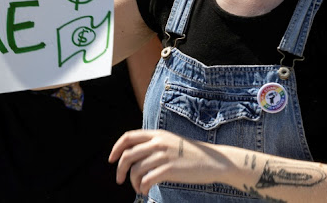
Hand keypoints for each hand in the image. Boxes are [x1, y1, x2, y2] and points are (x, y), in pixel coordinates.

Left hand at [109, 129, 231, 194]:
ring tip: (139, 188)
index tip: (111, 159)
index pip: (128, 137)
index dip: (116, 148)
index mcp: (157, 134)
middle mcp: (158, 143)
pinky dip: (143, 187)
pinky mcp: (169, 170)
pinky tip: (146, 191)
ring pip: (136, 170)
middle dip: (120, 169)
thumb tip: (135, 153)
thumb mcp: (171, 141)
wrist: (214, 161)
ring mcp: (163, 156)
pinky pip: (147, 180)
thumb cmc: (192, 153)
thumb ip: (154, 143)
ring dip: (133, 182)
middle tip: (119, 180)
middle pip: (128, 155)